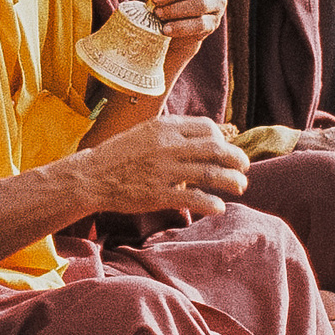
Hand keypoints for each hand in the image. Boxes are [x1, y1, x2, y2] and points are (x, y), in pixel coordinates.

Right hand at [82, 115, 249, 215]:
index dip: (222, 138)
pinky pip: (194, 198)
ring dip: (231, 180)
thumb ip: (172, 133)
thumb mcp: (145, 132)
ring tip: (240, 186)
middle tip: (244, 167)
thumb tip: (202, 137)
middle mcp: (167, 146)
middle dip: (236, 158)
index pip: (207, 127)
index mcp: (165, 127)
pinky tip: (218, 208)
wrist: (91, 176)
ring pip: (210, 173)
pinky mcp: (158, 194)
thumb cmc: (119, 155)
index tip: (224, 149)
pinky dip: (211, 203)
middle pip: (215, 148)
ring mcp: (164, 170)